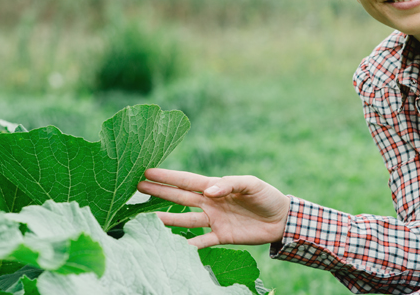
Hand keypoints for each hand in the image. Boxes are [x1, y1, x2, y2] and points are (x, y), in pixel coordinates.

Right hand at [137, 168, 290, 248]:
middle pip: (180, 197)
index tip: (147, 171)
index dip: (167, 176)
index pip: (186, 180)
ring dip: (167, 218)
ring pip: (185, 219)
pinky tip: (172, 247)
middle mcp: (210, 202)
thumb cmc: (267, 196)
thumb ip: (230, 184)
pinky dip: (187, 244)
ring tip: (147, 219)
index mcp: (216, 186)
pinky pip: (200, 241)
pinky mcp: (221, 237)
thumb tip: (209, 191)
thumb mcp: (251, 184)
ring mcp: (213, 220)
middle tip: (137, 187)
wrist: (282, 219)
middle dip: (159, 192)